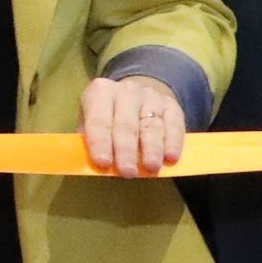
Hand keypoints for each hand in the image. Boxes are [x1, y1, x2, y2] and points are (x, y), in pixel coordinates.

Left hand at [76, 70, 191, 178]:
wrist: (135, 99)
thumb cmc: (107, 119)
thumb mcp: (90, 125)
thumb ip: (88, 144)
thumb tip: (88, 167)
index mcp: (100, 92)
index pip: (99, 120)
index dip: (100, 142)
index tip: (103, 163)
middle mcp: (127, 90)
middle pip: (126, 124)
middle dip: (126, 150)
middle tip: (127, 172)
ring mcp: (151, 96)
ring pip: (152, 125)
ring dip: (152, 149)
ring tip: (151, 168)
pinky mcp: (171, 105)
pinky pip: (174, 124)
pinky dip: (173, 142)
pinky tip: (171, 158)